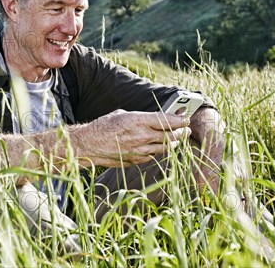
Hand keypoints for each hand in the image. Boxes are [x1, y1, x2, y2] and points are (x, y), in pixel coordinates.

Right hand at [73, 109, 190, 166]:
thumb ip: (141, 118)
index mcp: (139, 121)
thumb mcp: (123, 114)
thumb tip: (153, 119)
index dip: (180, 120)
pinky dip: (158, 151)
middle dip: (181, 132)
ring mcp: (140, 151)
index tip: (186, 118)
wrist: (89, 144)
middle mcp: (142, 136)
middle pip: (170, 136)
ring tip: (177, 139)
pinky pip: (153, 156)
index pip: (167, 120)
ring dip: (173, 143)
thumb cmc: (103, 126)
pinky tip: (159, 147)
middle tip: (186, 129)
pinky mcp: (136, 161)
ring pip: (165, 148)